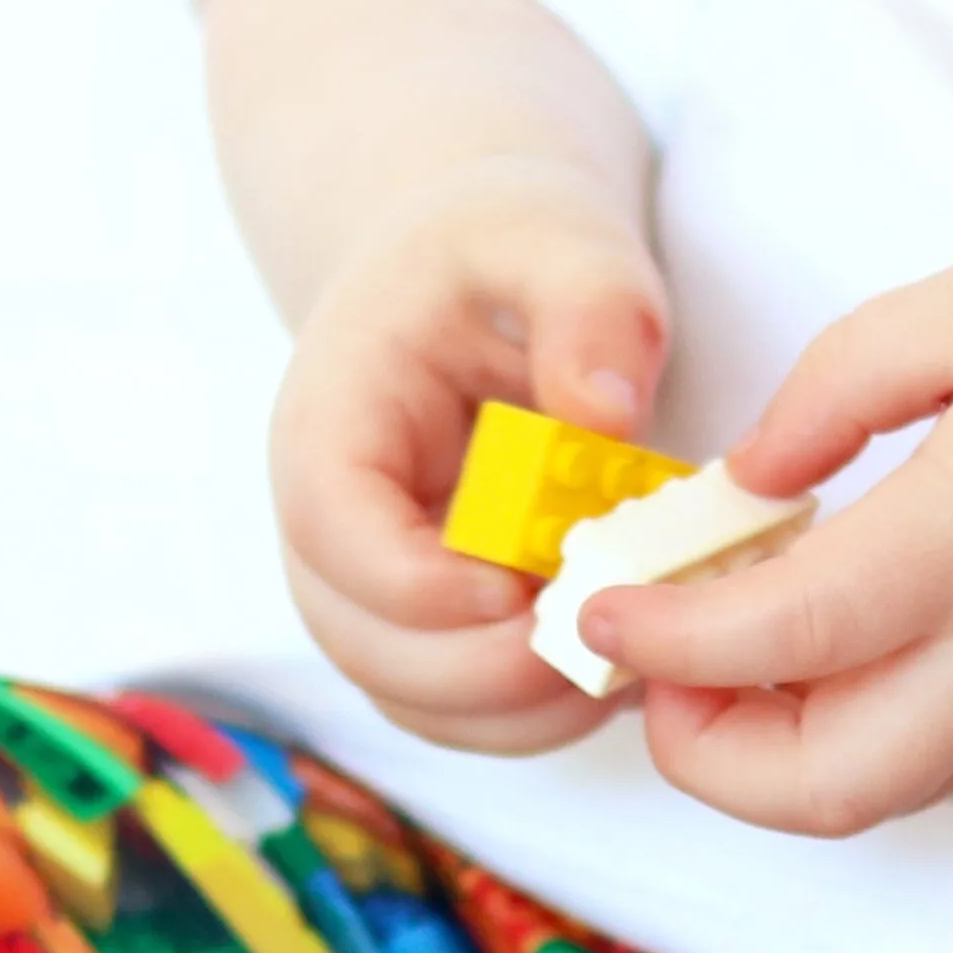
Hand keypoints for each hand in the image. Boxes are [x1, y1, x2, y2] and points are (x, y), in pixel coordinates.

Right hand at [267, 162, 673, 755]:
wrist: (470, 280)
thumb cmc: (499, 254)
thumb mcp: (552, 238)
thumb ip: (589, 305)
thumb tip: (606, 412)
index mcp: (330, 425)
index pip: (335, 529)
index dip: (416, 582)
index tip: (519, 590)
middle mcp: (330, 528)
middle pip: (363, 644)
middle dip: (481, 671)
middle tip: (598, 646)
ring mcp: (372, 593)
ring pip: (413, 699)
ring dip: (518, 708)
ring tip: (622, 665)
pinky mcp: (428, 631)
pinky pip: (465, 710)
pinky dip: (537, 714)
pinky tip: (618, 671)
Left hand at [580, 249, 952, 835]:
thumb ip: (839, 382)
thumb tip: (741, 481)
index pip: (777, 634)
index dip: (662, 636)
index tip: (595, 601)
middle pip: (814, 786)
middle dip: (698, 751)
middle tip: (655, 659)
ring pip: (862, 796)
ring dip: (760, 757)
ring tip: (723, 650)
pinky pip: (913, 768)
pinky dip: (831, 738)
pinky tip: (810, 648)